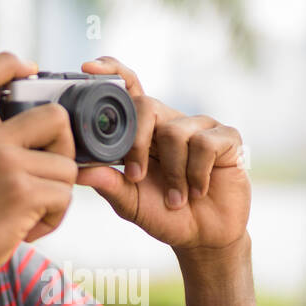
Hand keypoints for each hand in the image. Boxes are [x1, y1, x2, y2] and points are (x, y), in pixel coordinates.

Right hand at [0, 51, 77, 296]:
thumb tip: (47, 135)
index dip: (11, 63)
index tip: (31, 69)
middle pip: (56, 117)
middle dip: (65, 149)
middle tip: (49, 176)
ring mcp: (5, 164)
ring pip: (67, 168)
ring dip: (58, 197)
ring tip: (28, 214)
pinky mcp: (21, 192)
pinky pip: (64, 197)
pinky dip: (54, 219)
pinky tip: (27, 228)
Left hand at [75, 56, 249, 252]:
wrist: (204, 237)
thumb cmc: (166, 216)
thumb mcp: (130, 202)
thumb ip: (108, 184)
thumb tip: (78, 171)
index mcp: (145, 131)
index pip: (130, 90)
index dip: (112, 72)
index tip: (89, 68)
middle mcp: (171, 122)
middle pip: (148, 106)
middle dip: (137, 143)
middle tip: (135, 176)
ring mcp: (201, 127)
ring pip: (176, 131)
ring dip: (173, 173)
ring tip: (177, 198)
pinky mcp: (227, 138)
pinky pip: (206, 144)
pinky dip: (197, 174)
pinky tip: (199, 190)